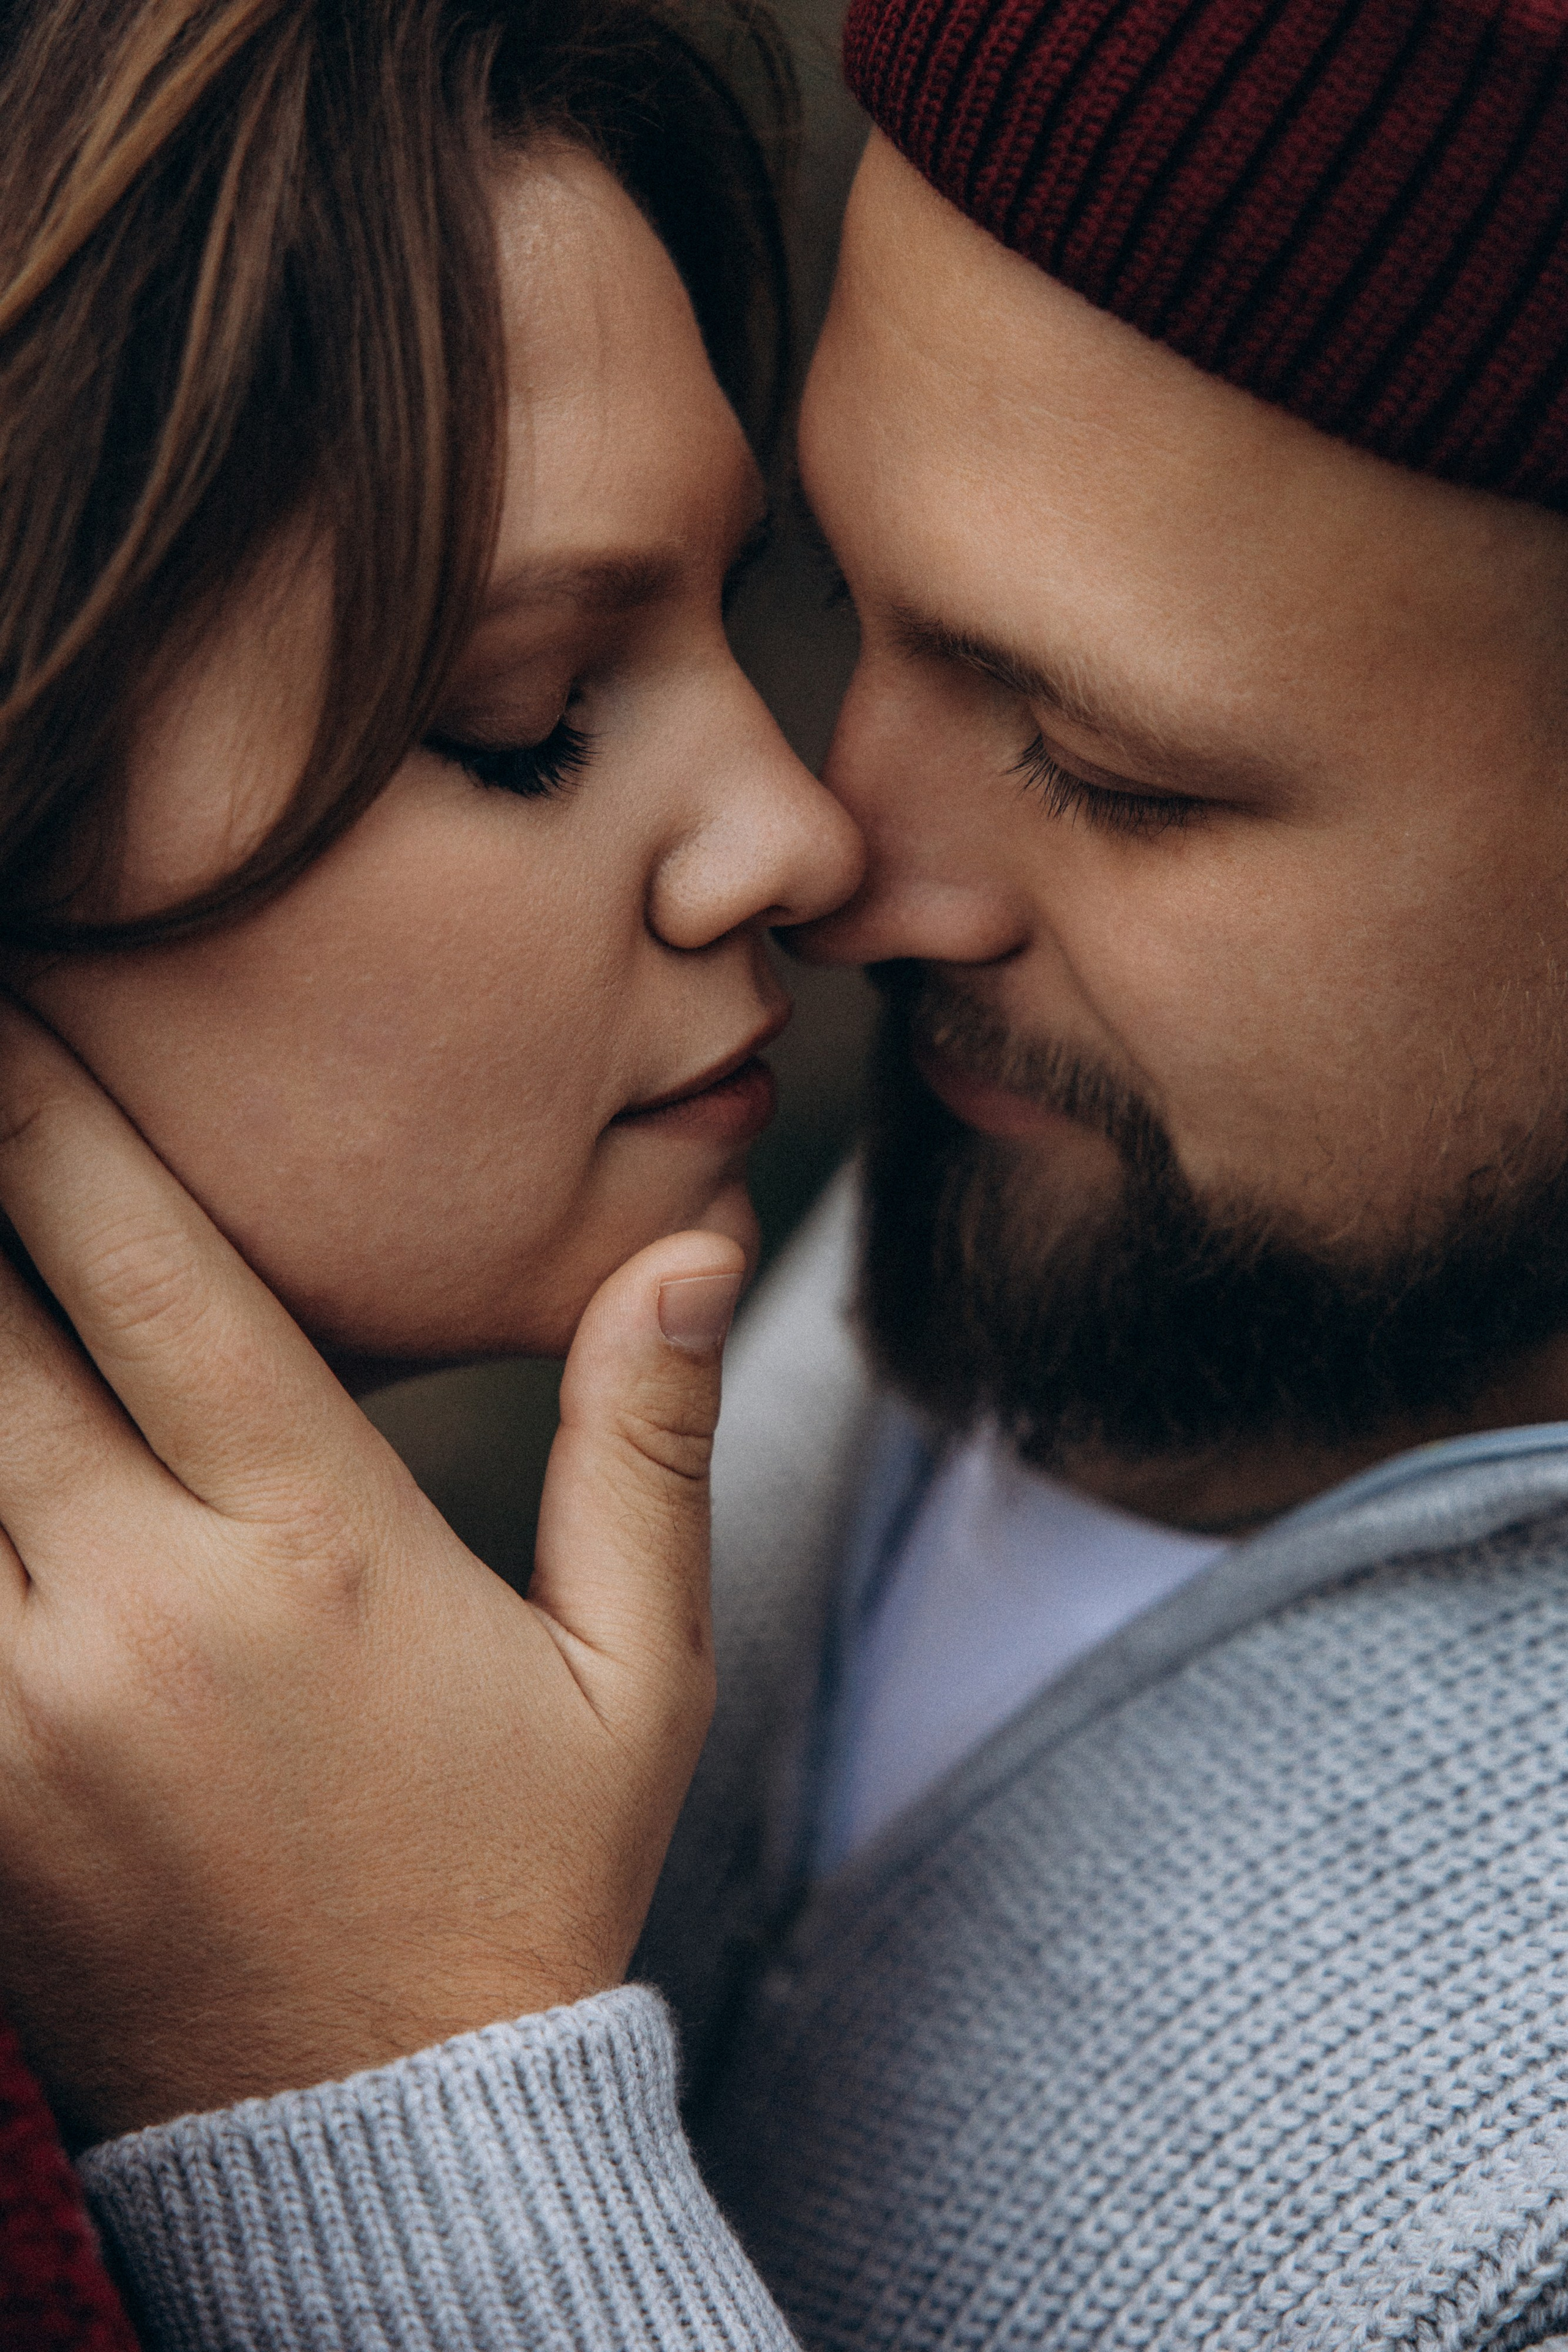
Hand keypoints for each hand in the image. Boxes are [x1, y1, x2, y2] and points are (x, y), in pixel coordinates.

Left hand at [0, 999, 743, 2143]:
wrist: (385, 2131)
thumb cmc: (523, 1875)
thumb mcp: (634, 1667)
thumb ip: (644, 1442)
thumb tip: (687, 1252)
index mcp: (318, 1551)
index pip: (158, 1281)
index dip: (60, 1129)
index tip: (15, 1025)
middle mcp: (145, 1610)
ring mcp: (23, 1711)